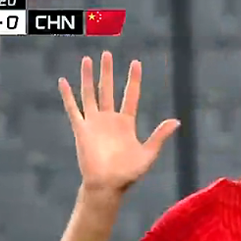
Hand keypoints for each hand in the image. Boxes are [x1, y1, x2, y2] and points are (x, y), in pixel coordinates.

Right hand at [58, 51, 178, 192]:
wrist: (107, 185)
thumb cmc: (128, 173)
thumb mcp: (148, 153)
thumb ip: (160, 135)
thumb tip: (176, 121)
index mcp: (126, 123)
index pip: (131, 95)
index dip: (133, 79)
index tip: (136, 63)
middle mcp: (109, 119)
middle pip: (108, 89)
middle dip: (107, 72)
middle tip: (107, 54)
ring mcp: (94, 123)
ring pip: (90, 94)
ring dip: (88, 77)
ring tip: (87, 60)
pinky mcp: (81, 129)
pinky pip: (73, 109)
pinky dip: (68, 95)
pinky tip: (63, 81)